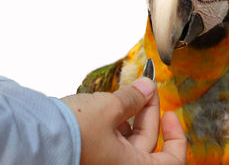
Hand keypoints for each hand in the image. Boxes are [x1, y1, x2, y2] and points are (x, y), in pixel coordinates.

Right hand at [61, 77, 186, 164]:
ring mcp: (106, 161)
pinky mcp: (93, 153)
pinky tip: (112, 103)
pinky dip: (117, 120)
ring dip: (132, 113)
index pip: (171, 160)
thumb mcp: (109, 109)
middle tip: (147, 88)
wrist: (35, 136)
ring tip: (129, 92)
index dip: (177, 137)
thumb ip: (134, 98)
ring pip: (130, 138)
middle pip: (148, 141)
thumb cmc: (73, 132)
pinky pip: (113, 137)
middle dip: (149, 111)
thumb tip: (148, 87)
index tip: (171, 115)